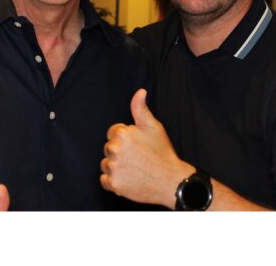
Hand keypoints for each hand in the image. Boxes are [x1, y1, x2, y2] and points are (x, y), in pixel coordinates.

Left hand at [100, 89, 192, 207]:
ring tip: (134, 168)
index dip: (126, 139)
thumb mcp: (153, 127)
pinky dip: (113, 181)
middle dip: (120, 152)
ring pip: (106, 164)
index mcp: (122, 134)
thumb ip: (141, 109)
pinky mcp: (113, 183)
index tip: (137, 146)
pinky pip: (104, 180)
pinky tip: (128, 178)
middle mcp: (114, 149)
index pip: (113, 133)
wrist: (170, 181)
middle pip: (109, 148)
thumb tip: (140, 92)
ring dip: (116, 166)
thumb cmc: (162, 153)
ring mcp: (113, 168)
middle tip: (137, 158)